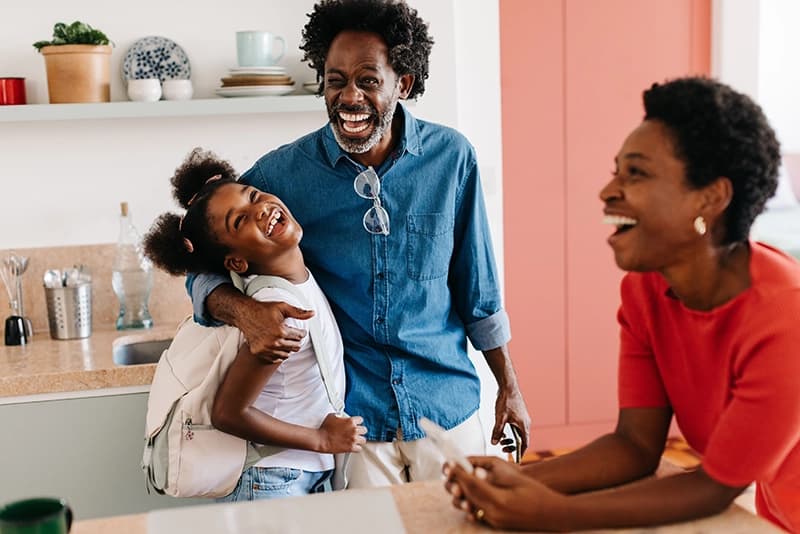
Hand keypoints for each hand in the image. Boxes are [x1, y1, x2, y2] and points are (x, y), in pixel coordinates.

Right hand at [237, 298, 314, 362]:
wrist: (245, 315)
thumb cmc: (263, 310)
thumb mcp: (282, 307)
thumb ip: (298, 312)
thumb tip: (312, 314)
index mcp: (280, 331)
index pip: (299, 337)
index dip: (302, 333)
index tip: (301, 332)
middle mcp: (273, 342)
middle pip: (295, 347)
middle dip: (296, 341)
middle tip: (294, 336)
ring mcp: (265, 349)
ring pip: (286, 354)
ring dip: (288, 348)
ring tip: (286, 340)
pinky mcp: (259, 353)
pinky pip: (275, 359)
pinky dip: (278, 354)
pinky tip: (278, 346)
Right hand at [318, 413, 367, 452]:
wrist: (321, 439)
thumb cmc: (325, 428)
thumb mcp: (332, 416)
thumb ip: (340, 416)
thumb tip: (342, 416)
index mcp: (350, 421)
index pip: (361, 420)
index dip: (358, 422)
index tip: (356, 424)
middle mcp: (354, 430)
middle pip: (364, 430)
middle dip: (360, 431)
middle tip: (356, 432)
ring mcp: (353, 439)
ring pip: (364, 440)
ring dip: (360, 440)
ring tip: (355, 440)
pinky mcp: (351, 448)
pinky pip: (359, 448)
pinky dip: (357, 448)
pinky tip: (353, 446)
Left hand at [444, 456, 563, 530]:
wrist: (552, 513)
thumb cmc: (536, 493)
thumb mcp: (514, 480)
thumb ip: (493, 477)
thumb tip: (474, 471)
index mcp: (499, 500)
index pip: (471, 484)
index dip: (458, 472)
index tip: (449, 462)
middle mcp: (494, 513)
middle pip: (467, 496)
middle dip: (456, 482)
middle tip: (449, 469)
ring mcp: (495, 521)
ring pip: (470, 506)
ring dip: (461, 492)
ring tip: (456, 480)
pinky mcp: (496, 523)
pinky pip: (477, 512)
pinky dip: (471, 502)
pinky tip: (468, 493)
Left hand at [493, 384, 530, 456]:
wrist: (508, 386)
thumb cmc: (506, 400)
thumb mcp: (500, 418)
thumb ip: (497, 431)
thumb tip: (494, 443)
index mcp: (524, 425)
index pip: (524, 443)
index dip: (520, 452)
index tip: (516, 459)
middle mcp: (525, 422)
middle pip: (522, 439)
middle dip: (513, 446)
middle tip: (503, 449)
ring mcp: (523, 419)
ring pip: (518, 433)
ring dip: (510, 439)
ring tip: (501, 441)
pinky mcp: (519, 415)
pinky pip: (516, 428)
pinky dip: (510, 432)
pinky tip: (502, 432)